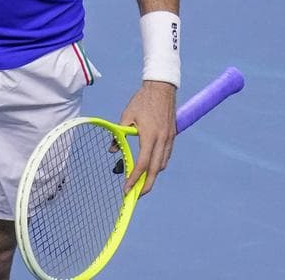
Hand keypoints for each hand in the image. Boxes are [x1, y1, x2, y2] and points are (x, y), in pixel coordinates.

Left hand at [118, 80, 175, 195]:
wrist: (162, 88)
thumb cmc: (141, 101)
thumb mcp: (126, 116)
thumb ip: (120, 134)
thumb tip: (113, 150)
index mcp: (149, 136)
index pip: (142, 163)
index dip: (134, 178)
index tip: (126, 188)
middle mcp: (162, 140)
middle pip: (155, 170)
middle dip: (146, 185)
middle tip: (136, 195)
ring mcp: (169, 139)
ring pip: (162, 164)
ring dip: (153, 176)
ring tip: (141, 184)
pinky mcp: (172, 136)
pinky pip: (166, 156)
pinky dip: (158, 165)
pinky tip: (151, 168)